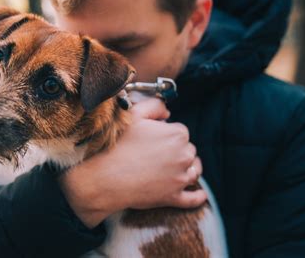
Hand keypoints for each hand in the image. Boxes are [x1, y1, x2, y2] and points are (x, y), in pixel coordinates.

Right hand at [59, 98, 206, 227]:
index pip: (180, 132)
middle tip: (155, 155)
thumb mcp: (134, 114)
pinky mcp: (174, 197)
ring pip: (193, 171)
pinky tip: (200, 195)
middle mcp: (184, 156)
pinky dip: (198, 197)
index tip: (152, 140)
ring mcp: (180, 178)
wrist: (104, 177)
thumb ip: (155, 105)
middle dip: (176, 152)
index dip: (166, 135)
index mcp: (178, 134)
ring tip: (173, 170)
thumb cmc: (118, 145)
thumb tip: (168, 113)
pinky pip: (193, 199)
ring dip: (187, 169)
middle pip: (188, 151)